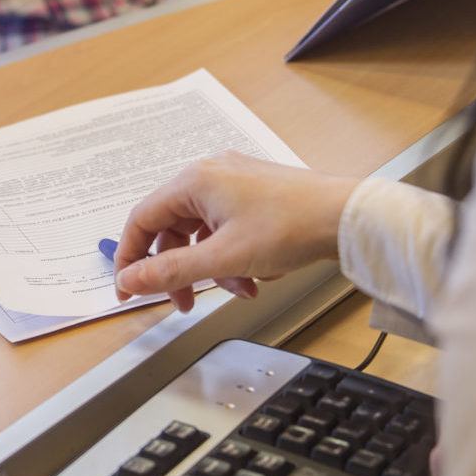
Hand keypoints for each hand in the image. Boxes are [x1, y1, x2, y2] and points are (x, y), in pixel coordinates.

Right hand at [114, 151, 357, 311]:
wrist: (347, 217)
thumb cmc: (292, 226)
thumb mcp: (222, 259)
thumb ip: (170, 271)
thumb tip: (131, 279)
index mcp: (195, 180)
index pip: (142, 219)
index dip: (129, 257)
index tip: (128, 287)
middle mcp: (211, 174)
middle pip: (172, 228)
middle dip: (179, 270)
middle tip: (183, 300)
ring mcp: (235, 182)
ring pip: (201, 232)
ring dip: (211, 267)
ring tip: (237, 289)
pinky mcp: (255, 193)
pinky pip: (226, 228)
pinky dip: (232, 256)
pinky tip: (253, 276)